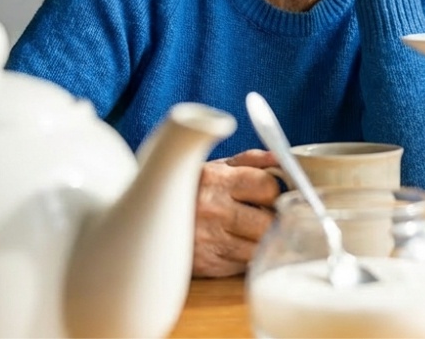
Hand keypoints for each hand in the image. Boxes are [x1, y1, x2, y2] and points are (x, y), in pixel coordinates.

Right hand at [192, 149, 281, 277]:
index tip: (267, 193)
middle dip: (271, 218)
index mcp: (216, 179)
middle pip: (269, 222)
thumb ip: (251, 160)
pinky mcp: (205, 265)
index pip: (268, 187)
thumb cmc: (189, 189)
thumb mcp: (215, 166)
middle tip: (262, 214)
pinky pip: (243, 264)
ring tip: (246, 229)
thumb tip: (281, 158)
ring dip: (260, 239)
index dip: (273, 191)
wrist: (142, 218)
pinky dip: (244, 255)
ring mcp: (208, 240)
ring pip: (259, 246)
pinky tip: (232, 243)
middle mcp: (212, 210)